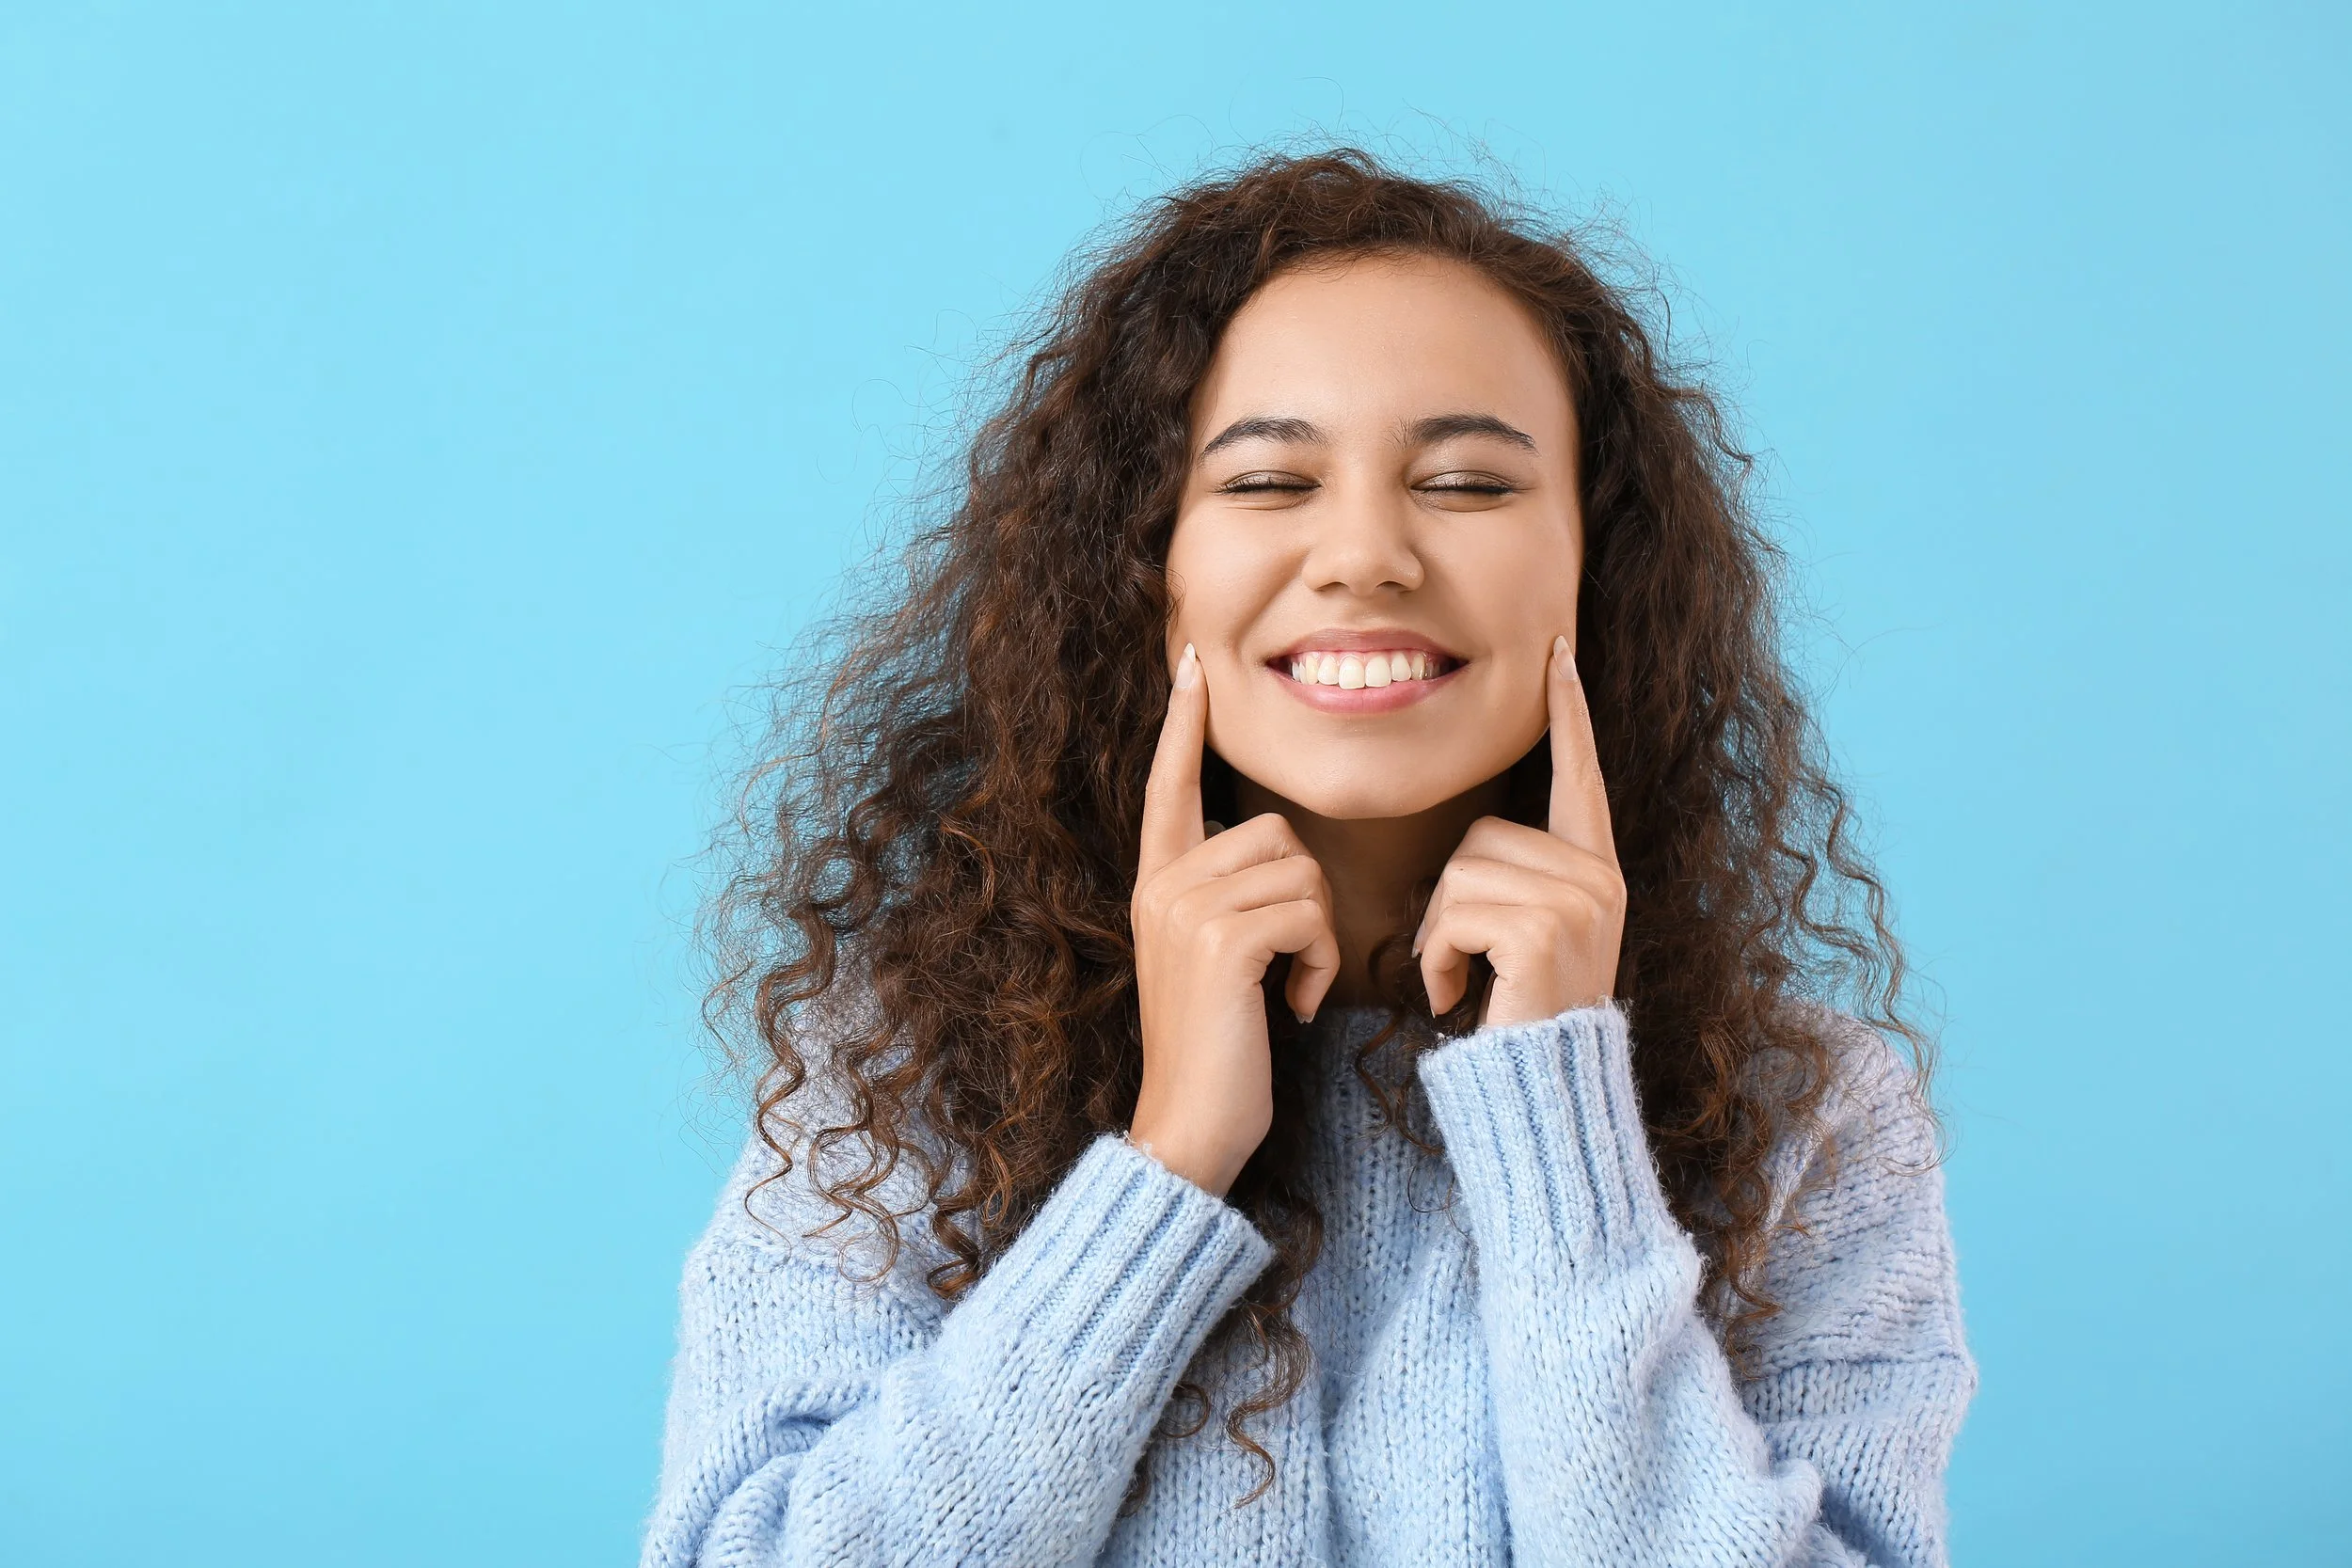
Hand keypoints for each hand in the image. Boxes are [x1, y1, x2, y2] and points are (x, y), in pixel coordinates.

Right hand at [1128, 643, 1340, 1197]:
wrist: (1190, 1127)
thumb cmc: (1221, 1053)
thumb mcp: (1215, 960)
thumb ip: (1227, 900)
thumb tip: (1271, 852)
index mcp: (1156, 884)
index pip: (1169, 784)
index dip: (1182, 723)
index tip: (1190, 661)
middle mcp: (1161, 885)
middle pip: (1271, 829)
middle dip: (1306, 895)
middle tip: (1294, 966)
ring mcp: (1185, 909)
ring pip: (1297, 869)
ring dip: (1319, 934)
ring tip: (1294, 988)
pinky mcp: (1221, 941)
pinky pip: (1307, 911)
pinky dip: (1321, 961)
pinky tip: (1299, 1006)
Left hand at [1414, 635, 1625, 1027]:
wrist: (1542, 1094)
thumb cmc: (1520, 1021)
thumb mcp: (1526, 940)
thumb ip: (1513, 884)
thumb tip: (1472, 853)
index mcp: (1596, 871)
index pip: (1580, 774)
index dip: (1569, 712)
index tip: (1558, 650)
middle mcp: (1600, 877)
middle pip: (1482, 832)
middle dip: (1450, 898)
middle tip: (1463, 962)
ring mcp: (1580, 900)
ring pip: (1460, 871)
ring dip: (1439, 933)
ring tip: (1464, 982)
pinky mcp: (1544, 928)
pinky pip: (1454, 910)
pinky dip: (1438, 958)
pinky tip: (1457, 997)